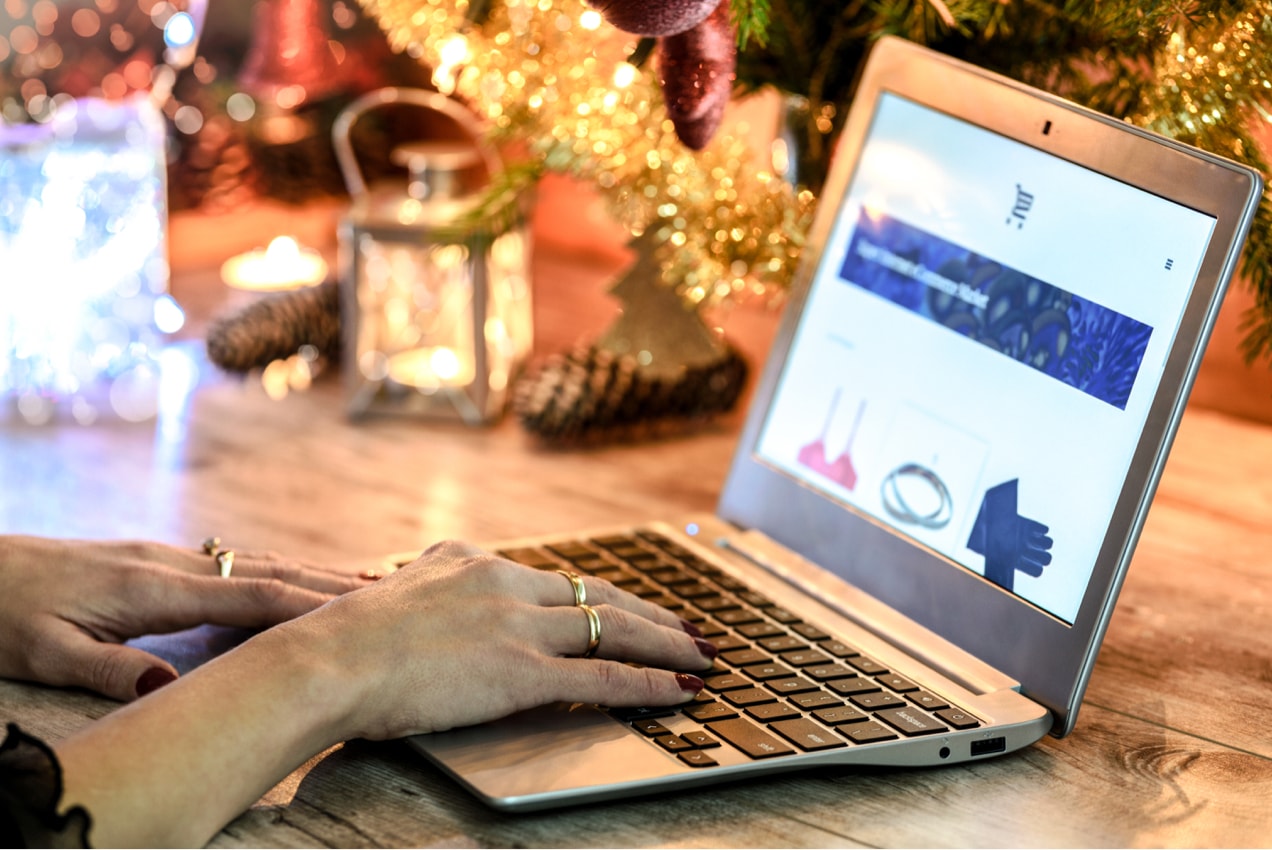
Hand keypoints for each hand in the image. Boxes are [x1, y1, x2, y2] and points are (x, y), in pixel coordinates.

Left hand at [0, 535, 369, 701]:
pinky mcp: (155, 560)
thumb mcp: (40, 650)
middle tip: (386, 594)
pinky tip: (290, 580)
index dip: (304, 604)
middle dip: (325, 581)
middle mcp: (168, 563)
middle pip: (263, 570)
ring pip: (252, 563)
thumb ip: (104, 667)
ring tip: (360, 584)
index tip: (356, 613)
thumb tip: (167, 685)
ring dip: (307, 572)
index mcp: (149, 587)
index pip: (246, 596)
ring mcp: (165, 557)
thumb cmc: (4, 611)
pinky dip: (274, 572)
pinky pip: (231, 566)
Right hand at [270, 539, 715, 742]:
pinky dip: (649, 685)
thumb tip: (428, 582)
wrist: (325, 659)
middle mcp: (505, 583)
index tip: (632, 604)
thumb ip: (428, 585)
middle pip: (599, 594)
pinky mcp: (520, 671)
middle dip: (653, 614)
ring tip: (704, 658)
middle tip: (691, 628)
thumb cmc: (342, 640)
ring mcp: (517, 626)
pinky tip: (681, 692)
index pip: (556, 577)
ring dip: (666, 646)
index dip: (603, 594)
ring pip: (613, 629)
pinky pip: (602, 679)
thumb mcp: (394, 593)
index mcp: (475, 563)